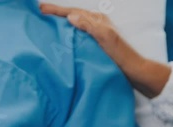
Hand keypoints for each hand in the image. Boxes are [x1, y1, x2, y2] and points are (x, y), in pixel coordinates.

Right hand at [40, 3, 170, 97]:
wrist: (135, 72)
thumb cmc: (121, 55)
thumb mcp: (106, 38)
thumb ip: (90, 26)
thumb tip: (70, 16)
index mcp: (97, 20)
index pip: (72, 12)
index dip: (55, 10)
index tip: (39, 9)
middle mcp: (95, 25)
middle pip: (71, 16)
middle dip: (55, 14)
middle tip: (38, 14)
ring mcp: (94, 35)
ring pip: (72, 25)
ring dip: (58, 23)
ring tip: (44, 24)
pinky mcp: (94, 46)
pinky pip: (75, 36)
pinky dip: (64, 35)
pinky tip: (59, 40)